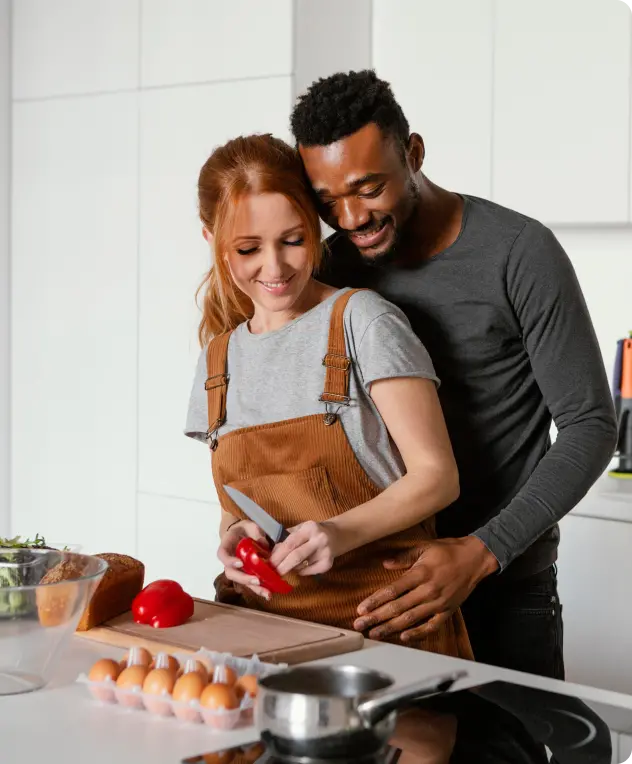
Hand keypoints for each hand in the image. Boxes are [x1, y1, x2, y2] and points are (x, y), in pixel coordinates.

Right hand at [217, 520, 270, 599]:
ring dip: (253, 588)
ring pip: (240, 581)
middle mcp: (229, 559)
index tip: (240, 563)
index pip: (222, 554)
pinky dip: (258, 588)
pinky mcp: (245, 573)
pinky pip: (249, 582)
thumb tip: (264, 546)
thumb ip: (256, 533)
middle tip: (257, 581)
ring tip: (266, 593)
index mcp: (227, 544)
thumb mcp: (251, 526)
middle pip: (230, 573)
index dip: (229, 561)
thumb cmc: (245, 529)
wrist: (243, 533)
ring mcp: (237, 568)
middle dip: (243, 578)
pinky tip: (268, 593)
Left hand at [269, 521, 340, 575]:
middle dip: (282, 566)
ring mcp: (325, 552)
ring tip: (286, 566)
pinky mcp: (328, 564)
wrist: (336, 535)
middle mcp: (319, 539)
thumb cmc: (313, 533)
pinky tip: (300, 567)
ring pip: (302, 566)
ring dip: (291, 568)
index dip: (278, 555)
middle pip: (297, 556)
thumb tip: (272, 553)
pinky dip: (301, 571)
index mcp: (309, 528)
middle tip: (273, 572)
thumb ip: (286, 539)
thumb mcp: (300, 529)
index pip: (291, 543)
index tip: (269, 563)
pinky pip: (309, 572)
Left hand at [353, 536, 498, 641]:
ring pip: (411, 619)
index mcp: (421, 573)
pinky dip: (418, 634)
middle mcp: (428, 590)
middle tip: (360, 625)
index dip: (375, 601)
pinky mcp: (448, 611)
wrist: (476, 558)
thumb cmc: (448, 550)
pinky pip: (431, 626)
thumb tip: (385, 564)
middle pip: (397, 608)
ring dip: (391, 628)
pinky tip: (404, 638)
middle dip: (376, 618)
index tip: (361, 608)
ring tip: (375, 634)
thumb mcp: (424, 547)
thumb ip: (404, 557)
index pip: (393, 590)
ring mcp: (438, 603)